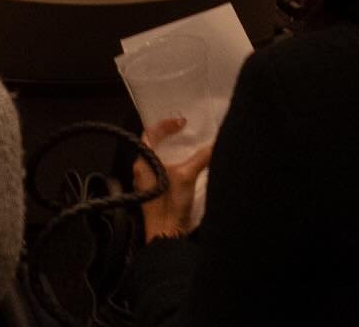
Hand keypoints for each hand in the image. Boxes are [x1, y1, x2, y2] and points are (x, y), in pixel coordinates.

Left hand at [135, 118, 212, 242]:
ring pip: (161, 157)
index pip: (150, 133)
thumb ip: (200, 157)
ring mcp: (149, 182)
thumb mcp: (187, 176)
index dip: (166, 124)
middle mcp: (143, 169)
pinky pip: (165, 169)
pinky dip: (176, 162)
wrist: (167, 236)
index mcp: (143, 162)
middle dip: (171, 135)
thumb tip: (214, 143)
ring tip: (191, 144)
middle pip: (155, 144)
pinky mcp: (158, 191)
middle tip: (187, 130)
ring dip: (175, 150)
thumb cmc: (170, 204)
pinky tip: (190, 163)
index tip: (183, 122)